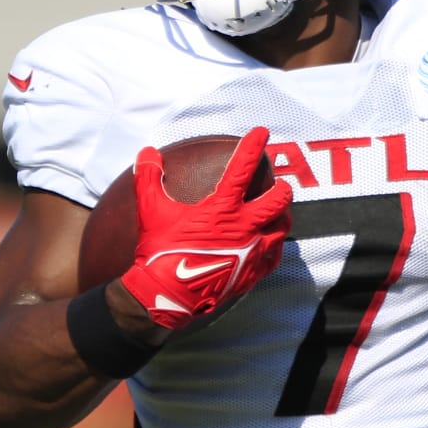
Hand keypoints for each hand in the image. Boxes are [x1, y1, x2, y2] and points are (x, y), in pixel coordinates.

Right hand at [121, 127, 292, 329]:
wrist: (167, 295)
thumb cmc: (159, 251)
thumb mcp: (151, 211)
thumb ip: (148, 178)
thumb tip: (146, 153)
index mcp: (222, 208)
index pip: (242, 168)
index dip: (253, 146)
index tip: (262, 132)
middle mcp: (244, 227)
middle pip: (278, 200)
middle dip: (282, 188)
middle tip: (279, 184)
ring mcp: (252, 251)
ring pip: (282, 227)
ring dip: (282, 216)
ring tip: (277, 212)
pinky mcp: (252, 273)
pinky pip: (275, 256)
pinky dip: (275, 245)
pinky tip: (270, 244)